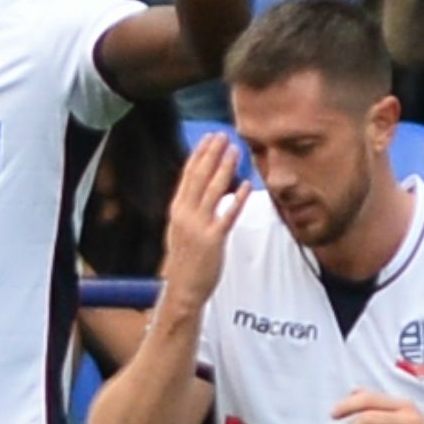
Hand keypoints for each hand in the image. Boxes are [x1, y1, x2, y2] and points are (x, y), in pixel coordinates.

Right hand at [159, 134, 248, 312]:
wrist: (183, 287)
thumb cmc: (185, 259)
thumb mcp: (181, 229)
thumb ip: (192, 208)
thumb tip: (207, 190)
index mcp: (176, 209)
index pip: (188, 175)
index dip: (199, 154)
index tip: (209, 138)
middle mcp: (185, 214)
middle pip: (199, 177)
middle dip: (212, 154)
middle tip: (224, 135)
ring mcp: (198, 226)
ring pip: (213, 191)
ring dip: (225, 169)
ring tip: (236, 151)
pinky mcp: (213, 240)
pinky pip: (227, 215)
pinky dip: (236, 200)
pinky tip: (246, 186)